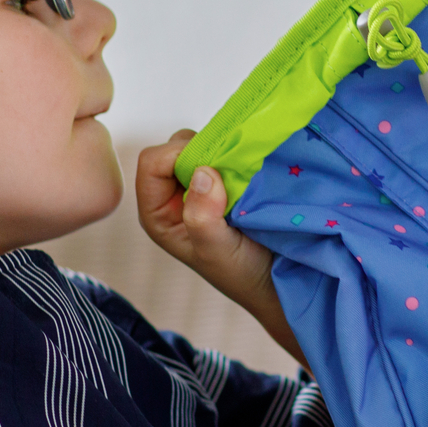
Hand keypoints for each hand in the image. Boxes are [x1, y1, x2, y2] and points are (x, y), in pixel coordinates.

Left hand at [137, 133, 303, 363]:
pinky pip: (224, 152)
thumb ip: (203, 217)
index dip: (177, 155)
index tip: (213, 167)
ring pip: (201, 146)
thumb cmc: (241, 273)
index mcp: (158, 212)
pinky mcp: (223, 181)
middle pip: (174, 148)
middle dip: (202, 150)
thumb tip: (201, 173)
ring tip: (243, 172)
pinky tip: (251, 168)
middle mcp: (173, 195)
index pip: (152, 163)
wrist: (275, 280)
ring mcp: (199, 186)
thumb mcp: (216, 250)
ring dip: (222, 151)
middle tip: (231, 170)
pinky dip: (237, 154)